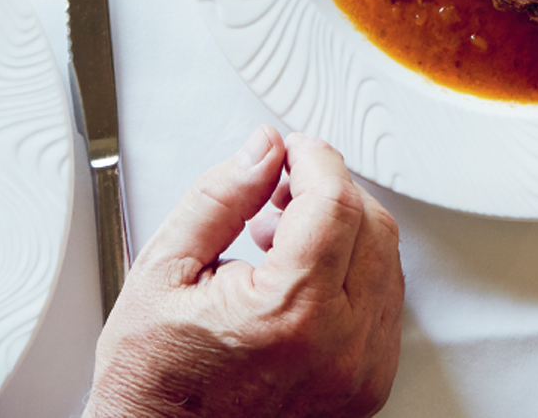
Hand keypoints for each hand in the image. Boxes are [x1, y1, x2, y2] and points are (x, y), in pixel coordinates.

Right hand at [82, 126, 403, 417]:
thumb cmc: (152, 384)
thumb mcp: (164, 272)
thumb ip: (220, 198)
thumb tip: (265, 149)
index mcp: (289, 315)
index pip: (335, 201)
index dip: (313, 159)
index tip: (291, 149)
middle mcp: (338, 348)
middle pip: (370, 224)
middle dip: (328, 190)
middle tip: (279, 190)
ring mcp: (359, 374)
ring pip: (385, 259)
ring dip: (343, 229)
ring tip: (280, 236)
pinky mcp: (366, 387)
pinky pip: (384, 302)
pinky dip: (352, 272)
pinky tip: (302, 274)